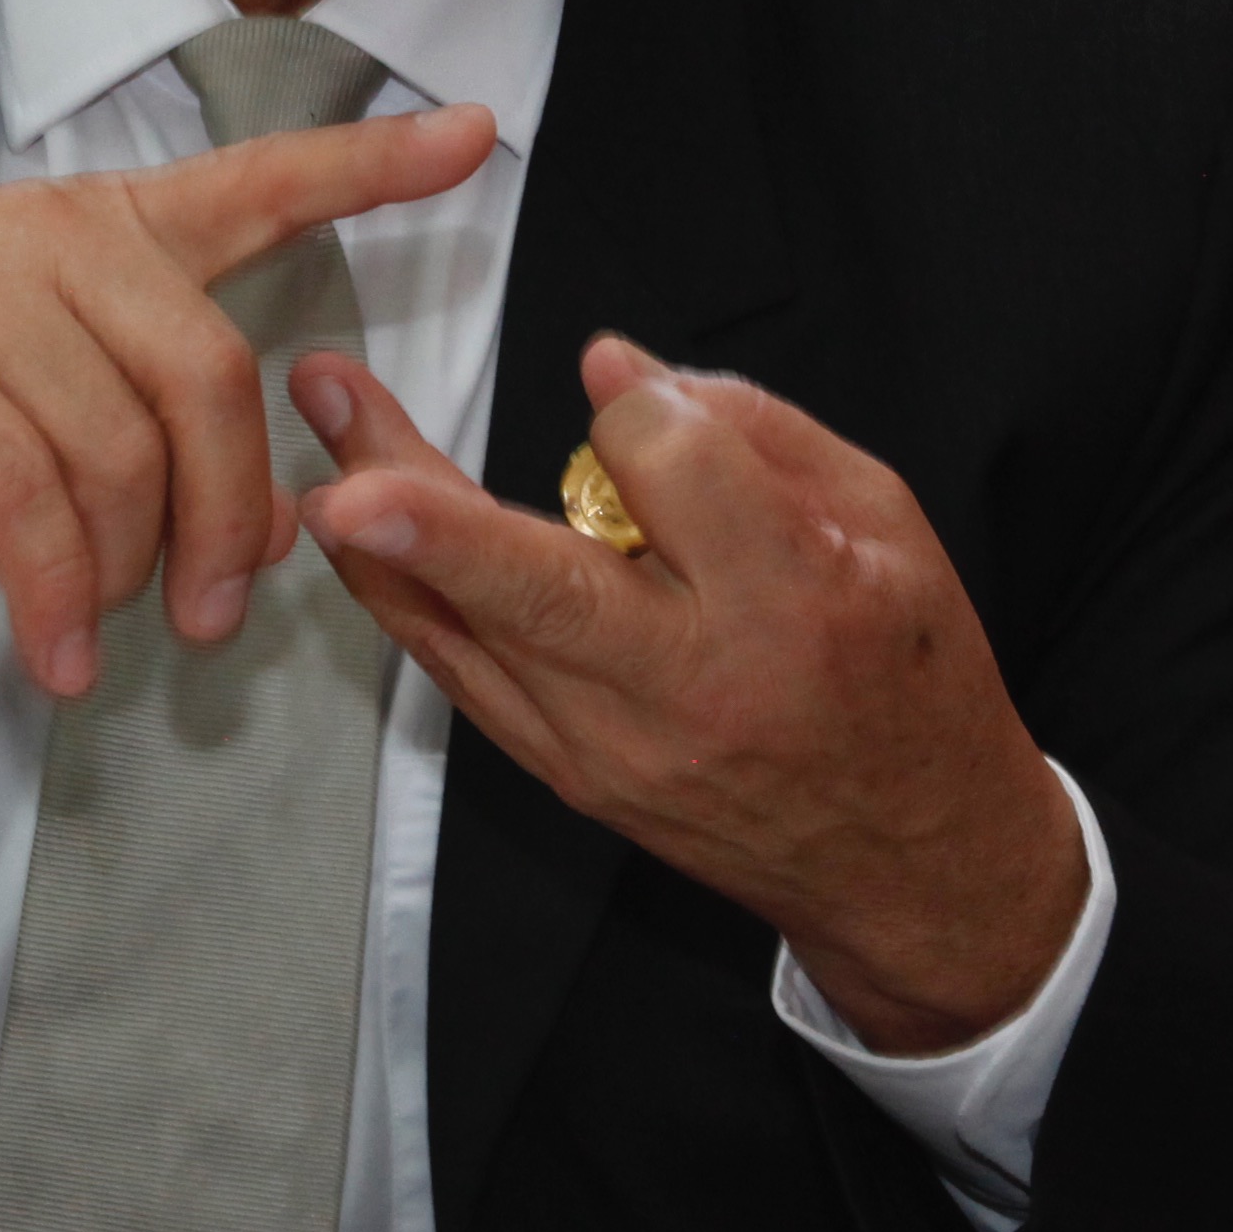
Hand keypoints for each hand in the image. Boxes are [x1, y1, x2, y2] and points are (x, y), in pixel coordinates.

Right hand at [0, 104, 498, 694]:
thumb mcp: (29, 385)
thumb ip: (143, 420)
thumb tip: (260, 521)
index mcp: (96, 226)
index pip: (253, 177)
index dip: (366, 162)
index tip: (475, 135)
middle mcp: (48, 236)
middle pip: (210, 376)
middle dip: (231, 512)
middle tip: (218, 615)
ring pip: (119, 451)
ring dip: (132, 570)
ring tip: (109, 634)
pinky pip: (25, 502)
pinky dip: (54, 595)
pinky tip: (54, 655)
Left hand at [296, 335, 1088, 1052]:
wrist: (908, 861)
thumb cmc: (909, 680)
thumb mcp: (889, 527)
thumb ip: (755, 433)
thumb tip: (617, 370)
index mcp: (791, 605)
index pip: (674, 470)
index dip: (645, 409)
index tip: (648, 399)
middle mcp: (690, 686)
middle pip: (542, 586)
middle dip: (432, 522)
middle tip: (347, 463)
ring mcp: (614, 745)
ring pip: (472, 636)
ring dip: (386, 545)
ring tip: (323, 450)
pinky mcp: (570, 775)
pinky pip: (466, 679)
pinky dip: (409, 604)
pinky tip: (360, 540)